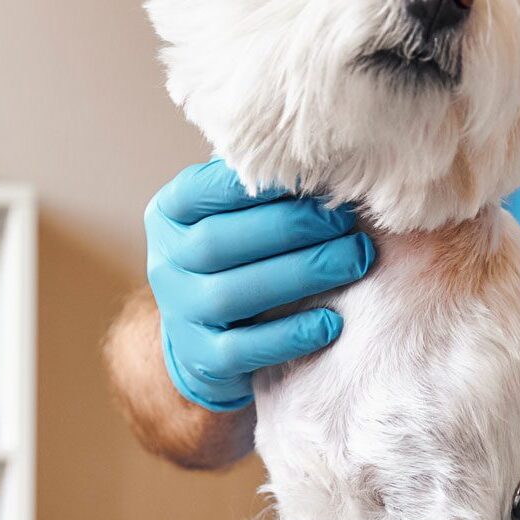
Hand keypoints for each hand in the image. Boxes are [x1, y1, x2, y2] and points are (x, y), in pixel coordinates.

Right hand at [146, 159, 373, 410]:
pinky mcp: (201, 359)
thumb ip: (261, 191)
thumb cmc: (238, 259)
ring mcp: (179, 313)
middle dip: (289, 228)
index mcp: (170, 213)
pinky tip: (331, 322)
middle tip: (345, 223)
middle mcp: (166, 261)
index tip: (315, 177)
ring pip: (231, 294)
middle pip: (218, 242)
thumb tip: (326, 161)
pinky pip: (242, 349)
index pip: (205, 190)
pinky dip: (288, 335)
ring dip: (300, 275)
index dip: (257, 184)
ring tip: (354, 261)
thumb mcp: (234, 216)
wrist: (206, 337)